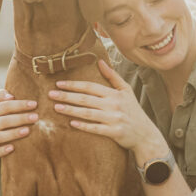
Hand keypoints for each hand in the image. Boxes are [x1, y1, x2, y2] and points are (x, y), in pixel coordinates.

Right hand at [0, 88, 37, 157]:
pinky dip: (2, 151)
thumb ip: (0, 94)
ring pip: (0, 136)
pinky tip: (12, 148)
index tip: (34, 104)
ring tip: (27, 131)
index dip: (20, 105)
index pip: (5, 106)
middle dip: (20, 119)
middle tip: (35, 117)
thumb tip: (11, 96)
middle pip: (4, 121)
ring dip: (13, 134)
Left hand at [49, 60, 167, 163]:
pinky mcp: (115, 132)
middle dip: (67, 96)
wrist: (145, 134)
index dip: (74, 85)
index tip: (58, 84)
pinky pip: (96, 129)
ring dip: (71, 110)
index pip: (90, 87)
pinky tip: (71, 123)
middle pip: (86, 99)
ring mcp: (114, 119)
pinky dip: (84, 126)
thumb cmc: (133, 111)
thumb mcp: (126, 91)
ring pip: (88, 113)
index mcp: (114, 94)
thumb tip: (99, 61)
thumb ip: (112, 76)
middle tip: (50, 94)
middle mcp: (114, 105)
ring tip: (56, 107)